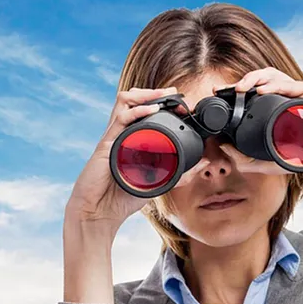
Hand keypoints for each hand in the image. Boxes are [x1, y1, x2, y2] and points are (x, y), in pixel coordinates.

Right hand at [65, 86, 210, 230]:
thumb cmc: (122, 197)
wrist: (99, 211)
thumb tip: (203, 163)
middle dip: (154, 92)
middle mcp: (121, 133)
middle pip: (133, 99)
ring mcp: (113, 136)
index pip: (144, 111)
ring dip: (146, 94)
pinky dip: (138, 111)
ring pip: (125, 101)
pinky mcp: (107, 144)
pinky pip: (121, 120)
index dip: (161, 103)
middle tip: (173, 93)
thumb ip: (179, 173)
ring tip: (164, 94)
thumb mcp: (157, 183)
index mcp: (131, 139)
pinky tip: (152, 109)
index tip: (181, 104)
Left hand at [215, 67, 302, 231]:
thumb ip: (246, 160)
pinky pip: (290, 85)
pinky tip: (260, 92)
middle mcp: (287, 95)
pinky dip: (274, 86)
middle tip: (226, 90)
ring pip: (273, 75)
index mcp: (277, 105)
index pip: (253, 91)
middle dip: (241, 81)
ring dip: (254, 79)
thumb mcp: (270, 162)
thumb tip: (223, 148)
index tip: (219, 93)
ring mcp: (300, 91)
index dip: (236, 89)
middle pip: (261, 78)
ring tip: (240, 88)